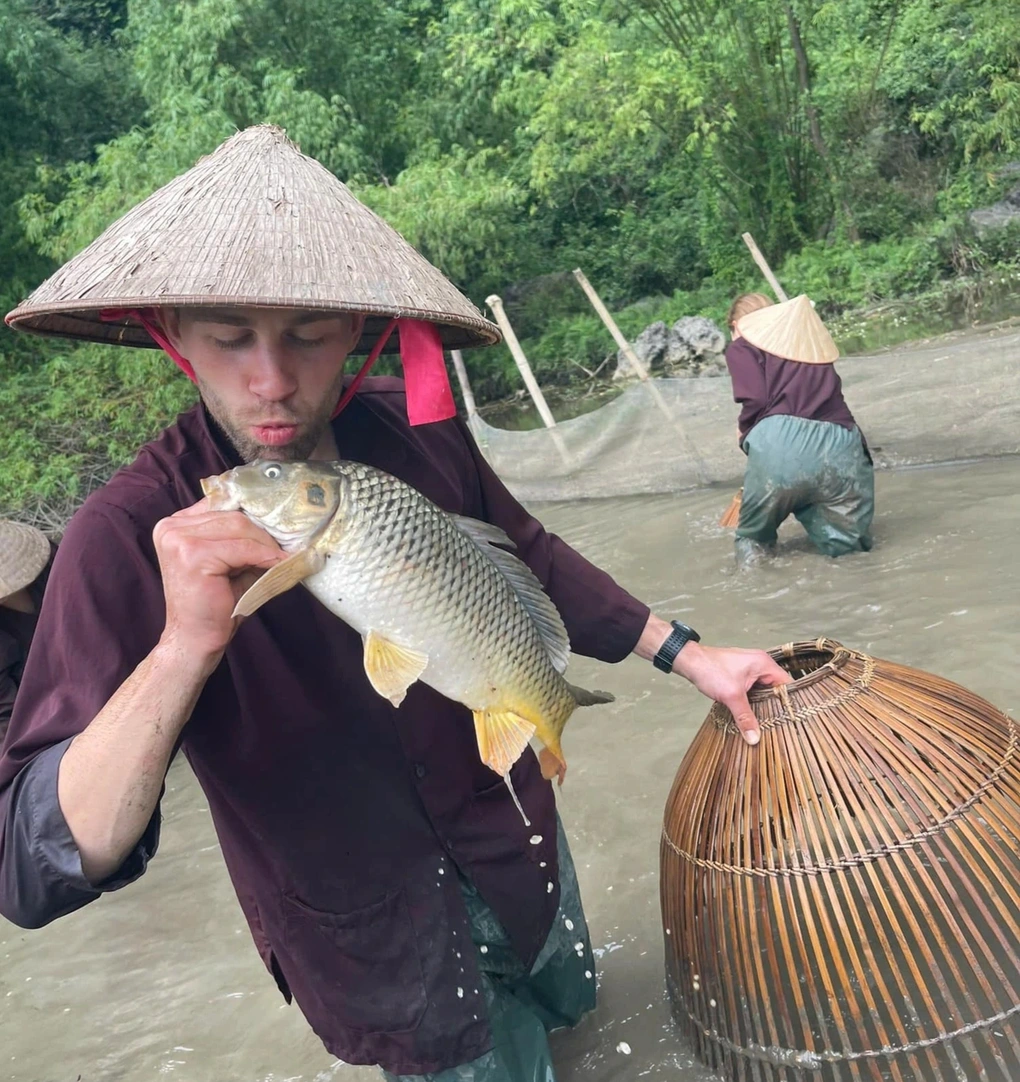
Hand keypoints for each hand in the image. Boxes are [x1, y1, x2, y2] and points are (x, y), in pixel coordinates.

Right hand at [152, 497, 284, 666]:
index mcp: (175, 525)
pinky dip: (265, 555)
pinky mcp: (192, 554)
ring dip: (266, 543)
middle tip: (286, 545)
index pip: (222, 504)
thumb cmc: (214, 602)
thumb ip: (242, 538)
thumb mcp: (229, 561)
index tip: (279, 527)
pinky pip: (242, 547)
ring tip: (282, 557)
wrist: (196, 637)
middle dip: (264, 531)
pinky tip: (279, 563)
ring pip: (239, 526)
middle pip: (232, 515)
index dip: (253, 515)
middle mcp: (170, 527)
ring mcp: (178, 539)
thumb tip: (280, 522)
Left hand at [673, 642, 789, 744]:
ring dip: (763, 705)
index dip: (790, 701)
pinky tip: (753, 716)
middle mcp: (760, 665)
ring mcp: (750, 670)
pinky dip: (753, 702)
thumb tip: (754, 738)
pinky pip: (753, 691)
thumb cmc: (711, 670)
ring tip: (769, 725)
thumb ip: (745, 717)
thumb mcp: (731, 696)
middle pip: (776, 689)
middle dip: (776, 706)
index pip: (787, 684)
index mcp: (764, 664)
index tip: (792, 720)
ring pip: (763, 691)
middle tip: (780, 726)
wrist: (689, 661)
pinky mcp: (740, 676)